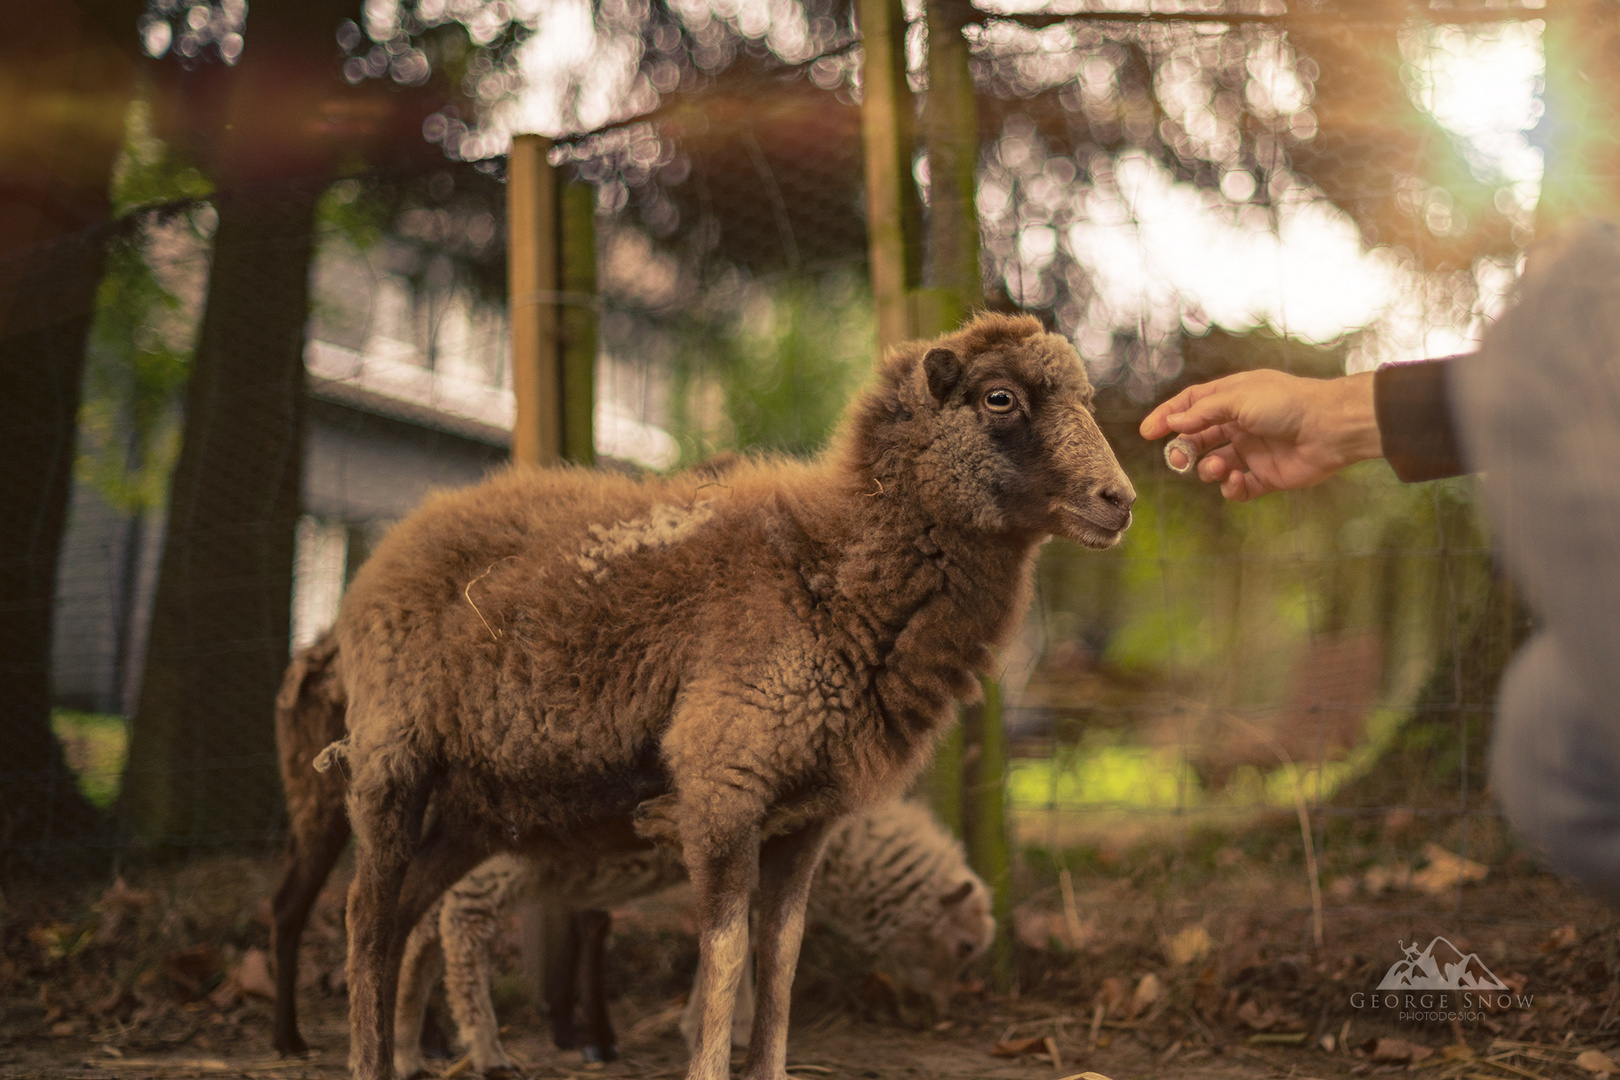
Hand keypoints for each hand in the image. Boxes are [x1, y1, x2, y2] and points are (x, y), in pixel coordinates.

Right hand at [1138, 369, 1381, 500]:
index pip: (1192, 406)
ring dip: (1209, 469)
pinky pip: (1237, 488)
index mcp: (1234, 398)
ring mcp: (1252, 452)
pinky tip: (1237, 481)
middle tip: (1179, 457)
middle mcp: (1240, 424)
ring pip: (1214, 465)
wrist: (1331, 428)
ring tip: (1219, 468)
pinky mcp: (1265, 477)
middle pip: (1198, 438)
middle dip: (1184, 448)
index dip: (1168, 417)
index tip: (1148, 432)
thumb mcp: (1238, 398)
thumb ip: (1203, 412)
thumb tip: (1175, 422)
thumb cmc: (1287, 404)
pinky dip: (1231, 488)